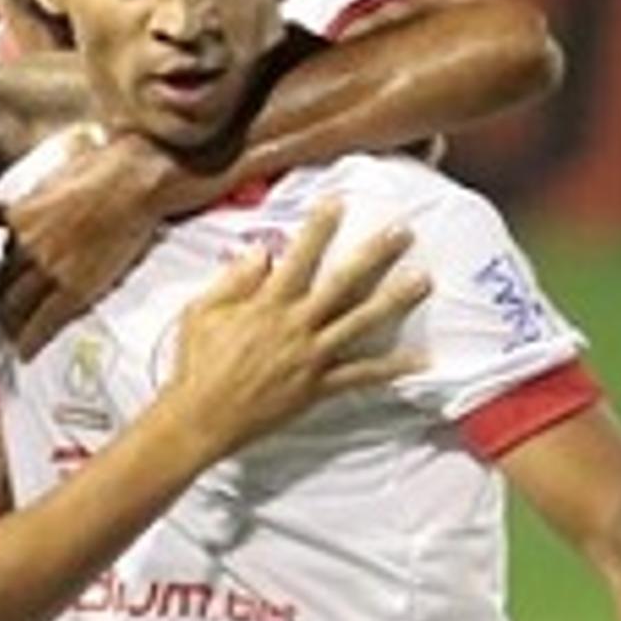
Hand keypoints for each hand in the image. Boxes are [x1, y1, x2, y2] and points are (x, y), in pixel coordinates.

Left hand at [0, 134, 195, 355]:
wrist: (138, 180)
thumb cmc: (106, 169)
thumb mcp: (58, 174)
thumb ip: (40, 194)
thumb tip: (39, 195)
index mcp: (20, 215)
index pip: (1, 254)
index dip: (4, 273)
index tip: (4, 285)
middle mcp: (27, 243)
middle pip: (3, 282)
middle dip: (3, 301)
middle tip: (5, 317)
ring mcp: (49, 267)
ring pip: (16, 305)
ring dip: (12, 324)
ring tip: (14, 337)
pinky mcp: (74, 287)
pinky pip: (43, 321)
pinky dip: (30, 341)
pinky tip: (25, 353)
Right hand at [154, 202, 426, 454]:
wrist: (201, 418)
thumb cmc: (197, 364)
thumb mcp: (201, 312)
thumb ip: (234, 280)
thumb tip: (262, 250)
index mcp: (267, 304)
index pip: (300, 256)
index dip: (319, 227)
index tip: (339, 202)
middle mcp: (296, 326)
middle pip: (344, 284)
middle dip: (375, 255)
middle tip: (403, 232)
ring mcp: (311, 357)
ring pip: (360, 323)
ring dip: (394, 301)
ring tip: (423, 281)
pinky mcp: (318, 387)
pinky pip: (361, 376)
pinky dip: (391, 369)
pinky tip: (421, 360)